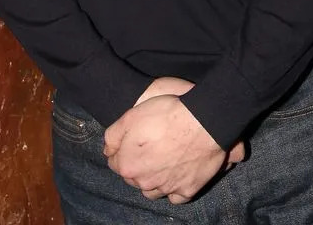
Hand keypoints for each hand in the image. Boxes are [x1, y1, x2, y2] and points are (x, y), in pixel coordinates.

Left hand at [104, 85, 244, 203]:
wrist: (204, 121)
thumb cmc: (168, 115)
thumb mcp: (132, 115)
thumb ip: (113, 135)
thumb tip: (108, 149)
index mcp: (128, 165)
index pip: (115, 162)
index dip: (122, 149)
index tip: (132, 139)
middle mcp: (145, 182)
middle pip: (134, 177)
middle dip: (138, 165)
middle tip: (149, 147)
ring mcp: (167, 188)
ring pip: (153, 190)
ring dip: (153, 180)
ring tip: (162, 161)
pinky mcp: (187, 189)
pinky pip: (176, 197)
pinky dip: (174, 189)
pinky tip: (176, 175)